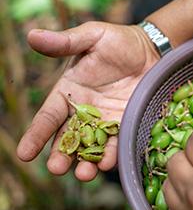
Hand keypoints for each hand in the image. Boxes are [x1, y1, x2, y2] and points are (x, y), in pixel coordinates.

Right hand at [16, 22, 159, 180]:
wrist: (152, 51)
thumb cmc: (119, 41)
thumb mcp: (92, 37)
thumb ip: (65, 42)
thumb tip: (32, 35)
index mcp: (69, 92)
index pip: (48, 117)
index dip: (36, 134)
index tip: (24, 154)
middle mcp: (84, 111)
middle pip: (68, 138)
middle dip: (61, 155)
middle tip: (57, 168)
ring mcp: (106, 121)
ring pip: (91, 147)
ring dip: (86, 162)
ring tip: (84, 174)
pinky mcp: (126, 125)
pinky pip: (117, 143)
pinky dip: (112, 154)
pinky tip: (107, 163)